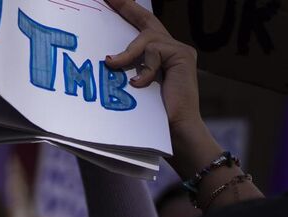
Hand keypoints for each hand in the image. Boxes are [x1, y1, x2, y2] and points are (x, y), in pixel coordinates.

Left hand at [101, 0, 200, 129]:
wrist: (177, 133)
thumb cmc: (154, 118)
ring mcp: (179, 51)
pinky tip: (138, 84)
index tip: (110, 1)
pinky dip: (143, 69)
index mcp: (161, 57)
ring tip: (111, 64)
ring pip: (146, 38)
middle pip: (148, 20)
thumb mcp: (135, 89)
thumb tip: (104, 61)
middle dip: (127, 7)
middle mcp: (173, 49)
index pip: (143, 29)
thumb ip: (127, 70)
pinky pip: (154, 52)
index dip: (128, 13)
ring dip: (126, 54)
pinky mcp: (182, 56)